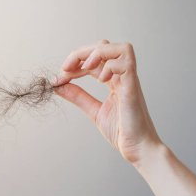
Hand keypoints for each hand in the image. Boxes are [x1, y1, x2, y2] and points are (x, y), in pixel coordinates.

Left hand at [53, 40, 160, 162]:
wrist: (138, 150)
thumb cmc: (122, 132)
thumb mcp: (93, 110)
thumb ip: (78, 97)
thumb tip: (58, 84)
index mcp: (114, 81)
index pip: (93, 59)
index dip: (75, 63)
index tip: (59, 76)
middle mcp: (122, 77)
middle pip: (104, 46)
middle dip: (81, 53)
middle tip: (65, 68)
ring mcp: (129, 81)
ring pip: (120, 48)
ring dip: (97, 53)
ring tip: (84, 67)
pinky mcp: (133, 89)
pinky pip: (126, 64)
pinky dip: (109, 66)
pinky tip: (101, 80)